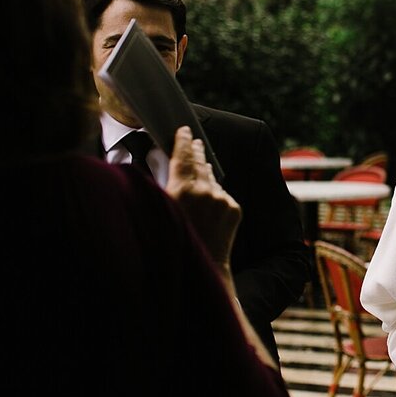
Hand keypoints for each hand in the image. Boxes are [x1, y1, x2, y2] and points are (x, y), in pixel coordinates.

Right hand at [166, 126, 240, 265]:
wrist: (203, 266)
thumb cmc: (174, 242)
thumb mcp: (160, 210)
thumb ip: (165, 186)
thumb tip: (170, 166)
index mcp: (181, 190)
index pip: (183, 157)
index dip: (183, 142)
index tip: (184, 130)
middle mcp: (204, 191)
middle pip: (200, 164)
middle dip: (196, 151)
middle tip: (194, 140)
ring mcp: (222, 199)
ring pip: (212, 180)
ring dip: (205, 174)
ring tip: (199, 165)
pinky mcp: (235, 208)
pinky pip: (222, 195)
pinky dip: (215, 195)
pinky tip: (207, 202)